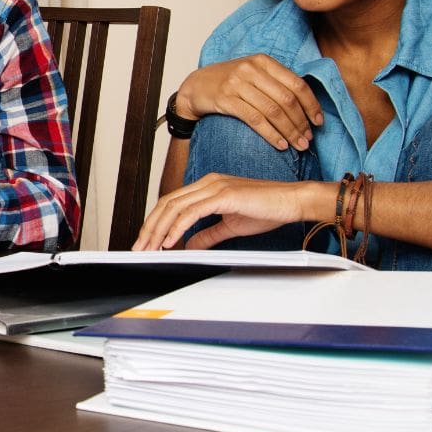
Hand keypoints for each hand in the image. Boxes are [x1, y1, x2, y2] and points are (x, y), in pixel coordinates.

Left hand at [133, 173, 326, 250]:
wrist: (292, 201)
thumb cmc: (267, 210)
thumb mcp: (230, 226)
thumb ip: (207, 234)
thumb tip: (188, 246)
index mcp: (206, 186)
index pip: (171, 203)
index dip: (155, 222)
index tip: (146, 242)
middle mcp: (206, 183)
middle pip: (166, 203)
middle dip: (149, 227)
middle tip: (138, 248)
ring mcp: (214, 186)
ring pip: (174, 207)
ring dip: (158, 230)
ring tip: (149, 248)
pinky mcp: (223, 195)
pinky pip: (192, 212)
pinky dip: (177, 227)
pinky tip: (169, 241)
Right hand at [175, 55, 323, 150]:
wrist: (195, 86)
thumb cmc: (229, 82)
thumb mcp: (252, 73)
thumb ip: (276, 83)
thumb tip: (307, 106)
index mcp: (263, 61)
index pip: (296, 84)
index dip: (311, 105)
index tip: (318, 122)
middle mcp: (251, 69)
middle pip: (286, 100)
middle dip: (301, 123)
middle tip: (308, 139)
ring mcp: (237, 83)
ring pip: (273, 111)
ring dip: (289, 131)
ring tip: (298, 145)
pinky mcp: (225, 99)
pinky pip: (255, 120)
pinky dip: (271, 134)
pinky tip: (279, 144)